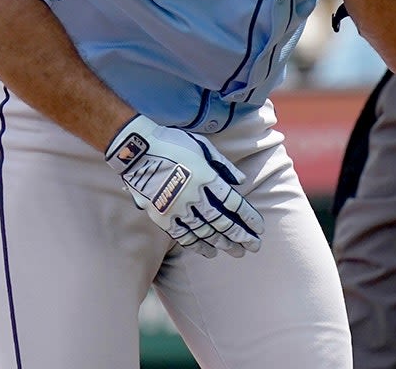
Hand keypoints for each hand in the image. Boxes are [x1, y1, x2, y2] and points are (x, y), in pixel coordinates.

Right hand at [105, 115, 263, 257]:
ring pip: (204, 231)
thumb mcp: (202, 146)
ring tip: (234, 251)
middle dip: (239, 236)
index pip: (233, 202)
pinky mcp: (162, 215)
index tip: (258, 228)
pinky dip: (196, 244)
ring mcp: (177, 207)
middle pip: (222, 221)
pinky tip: (208, 251)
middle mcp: (194, 195)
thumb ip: (223, 165)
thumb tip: (241, 181)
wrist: (136, 150)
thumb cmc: (172, 143)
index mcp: (206, 176)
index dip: (248, 217)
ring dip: (221, 243)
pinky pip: (182, 235)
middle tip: (252, 247)